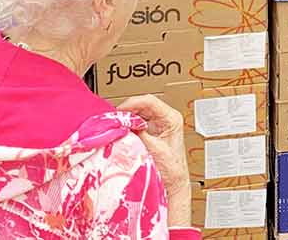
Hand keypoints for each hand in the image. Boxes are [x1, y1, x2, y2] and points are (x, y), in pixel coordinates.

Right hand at [117, 95, 191, 223]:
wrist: (174, 186)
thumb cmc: (171, 171)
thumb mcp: (153, 150)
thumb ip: (138, 135)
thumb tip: (122, 126)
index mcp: (172, 118)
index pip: (149, 101)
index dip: (131, 104)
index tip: (119, 113)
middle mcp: (166, 118)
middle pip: (142, 105)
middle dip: (126, 111)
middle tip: (114, 120)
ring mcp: (159, 124)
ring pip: (138, 113)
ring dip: (126, 118)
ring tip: (116, 125)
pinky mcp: (152, 132)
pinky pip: (137, 123)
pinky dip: (128, 126)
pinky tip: (122, 132)